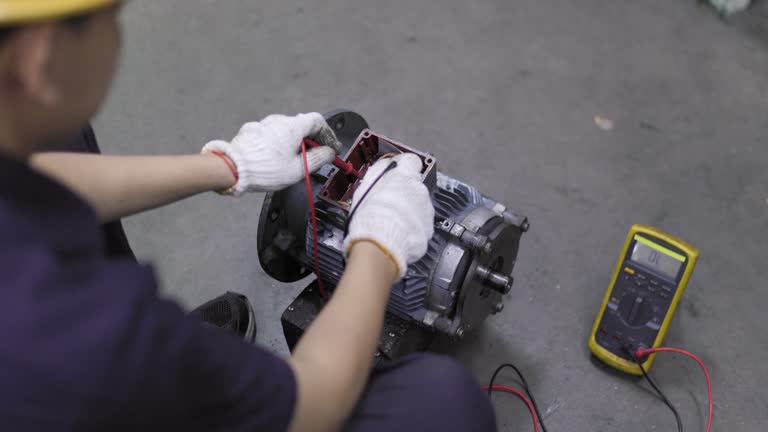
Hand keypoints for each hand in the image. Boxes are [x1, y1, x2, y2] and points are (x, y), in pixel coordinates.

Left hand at [202, 113, 340, 194]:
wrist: (232, 168)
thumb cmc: (266, 169)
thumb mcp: (298, 169)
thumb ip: (317, 159)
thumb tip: (329, 152)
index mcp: (293, 126)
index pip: (317, 121)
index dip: (327, 134)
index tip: (331, 148)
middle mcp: (278, 120)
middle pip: (301, 126)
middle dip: (311, 141)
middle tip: (315, 157)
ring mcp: (263, 124)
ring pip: (285, 131)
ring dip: (293, 143)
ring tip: (294, 161)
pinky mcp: (251, 132)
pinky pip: (270, 135)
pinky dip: (278, 145)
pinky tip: (275, 159)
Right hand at [343, 154, 434, 279]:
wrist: (381, 243)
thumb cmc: (370, 215)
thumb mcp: (366, 187)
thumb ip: (378, 173)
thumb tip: (383, 166)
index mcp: (405, 176)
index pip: (411, 161)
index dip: (403, 167)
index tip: (397, 173)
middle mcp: (420, 190)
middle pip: (414, 186)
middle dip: (403, 193)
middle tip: (388, 204)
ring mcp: (427, 210)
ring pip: (418, 206)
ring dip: (408, 212)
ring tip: (391, 222)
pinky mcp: (428, 229)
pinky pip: (420, 225)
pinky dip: (411, 228)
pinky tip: (398, 233)